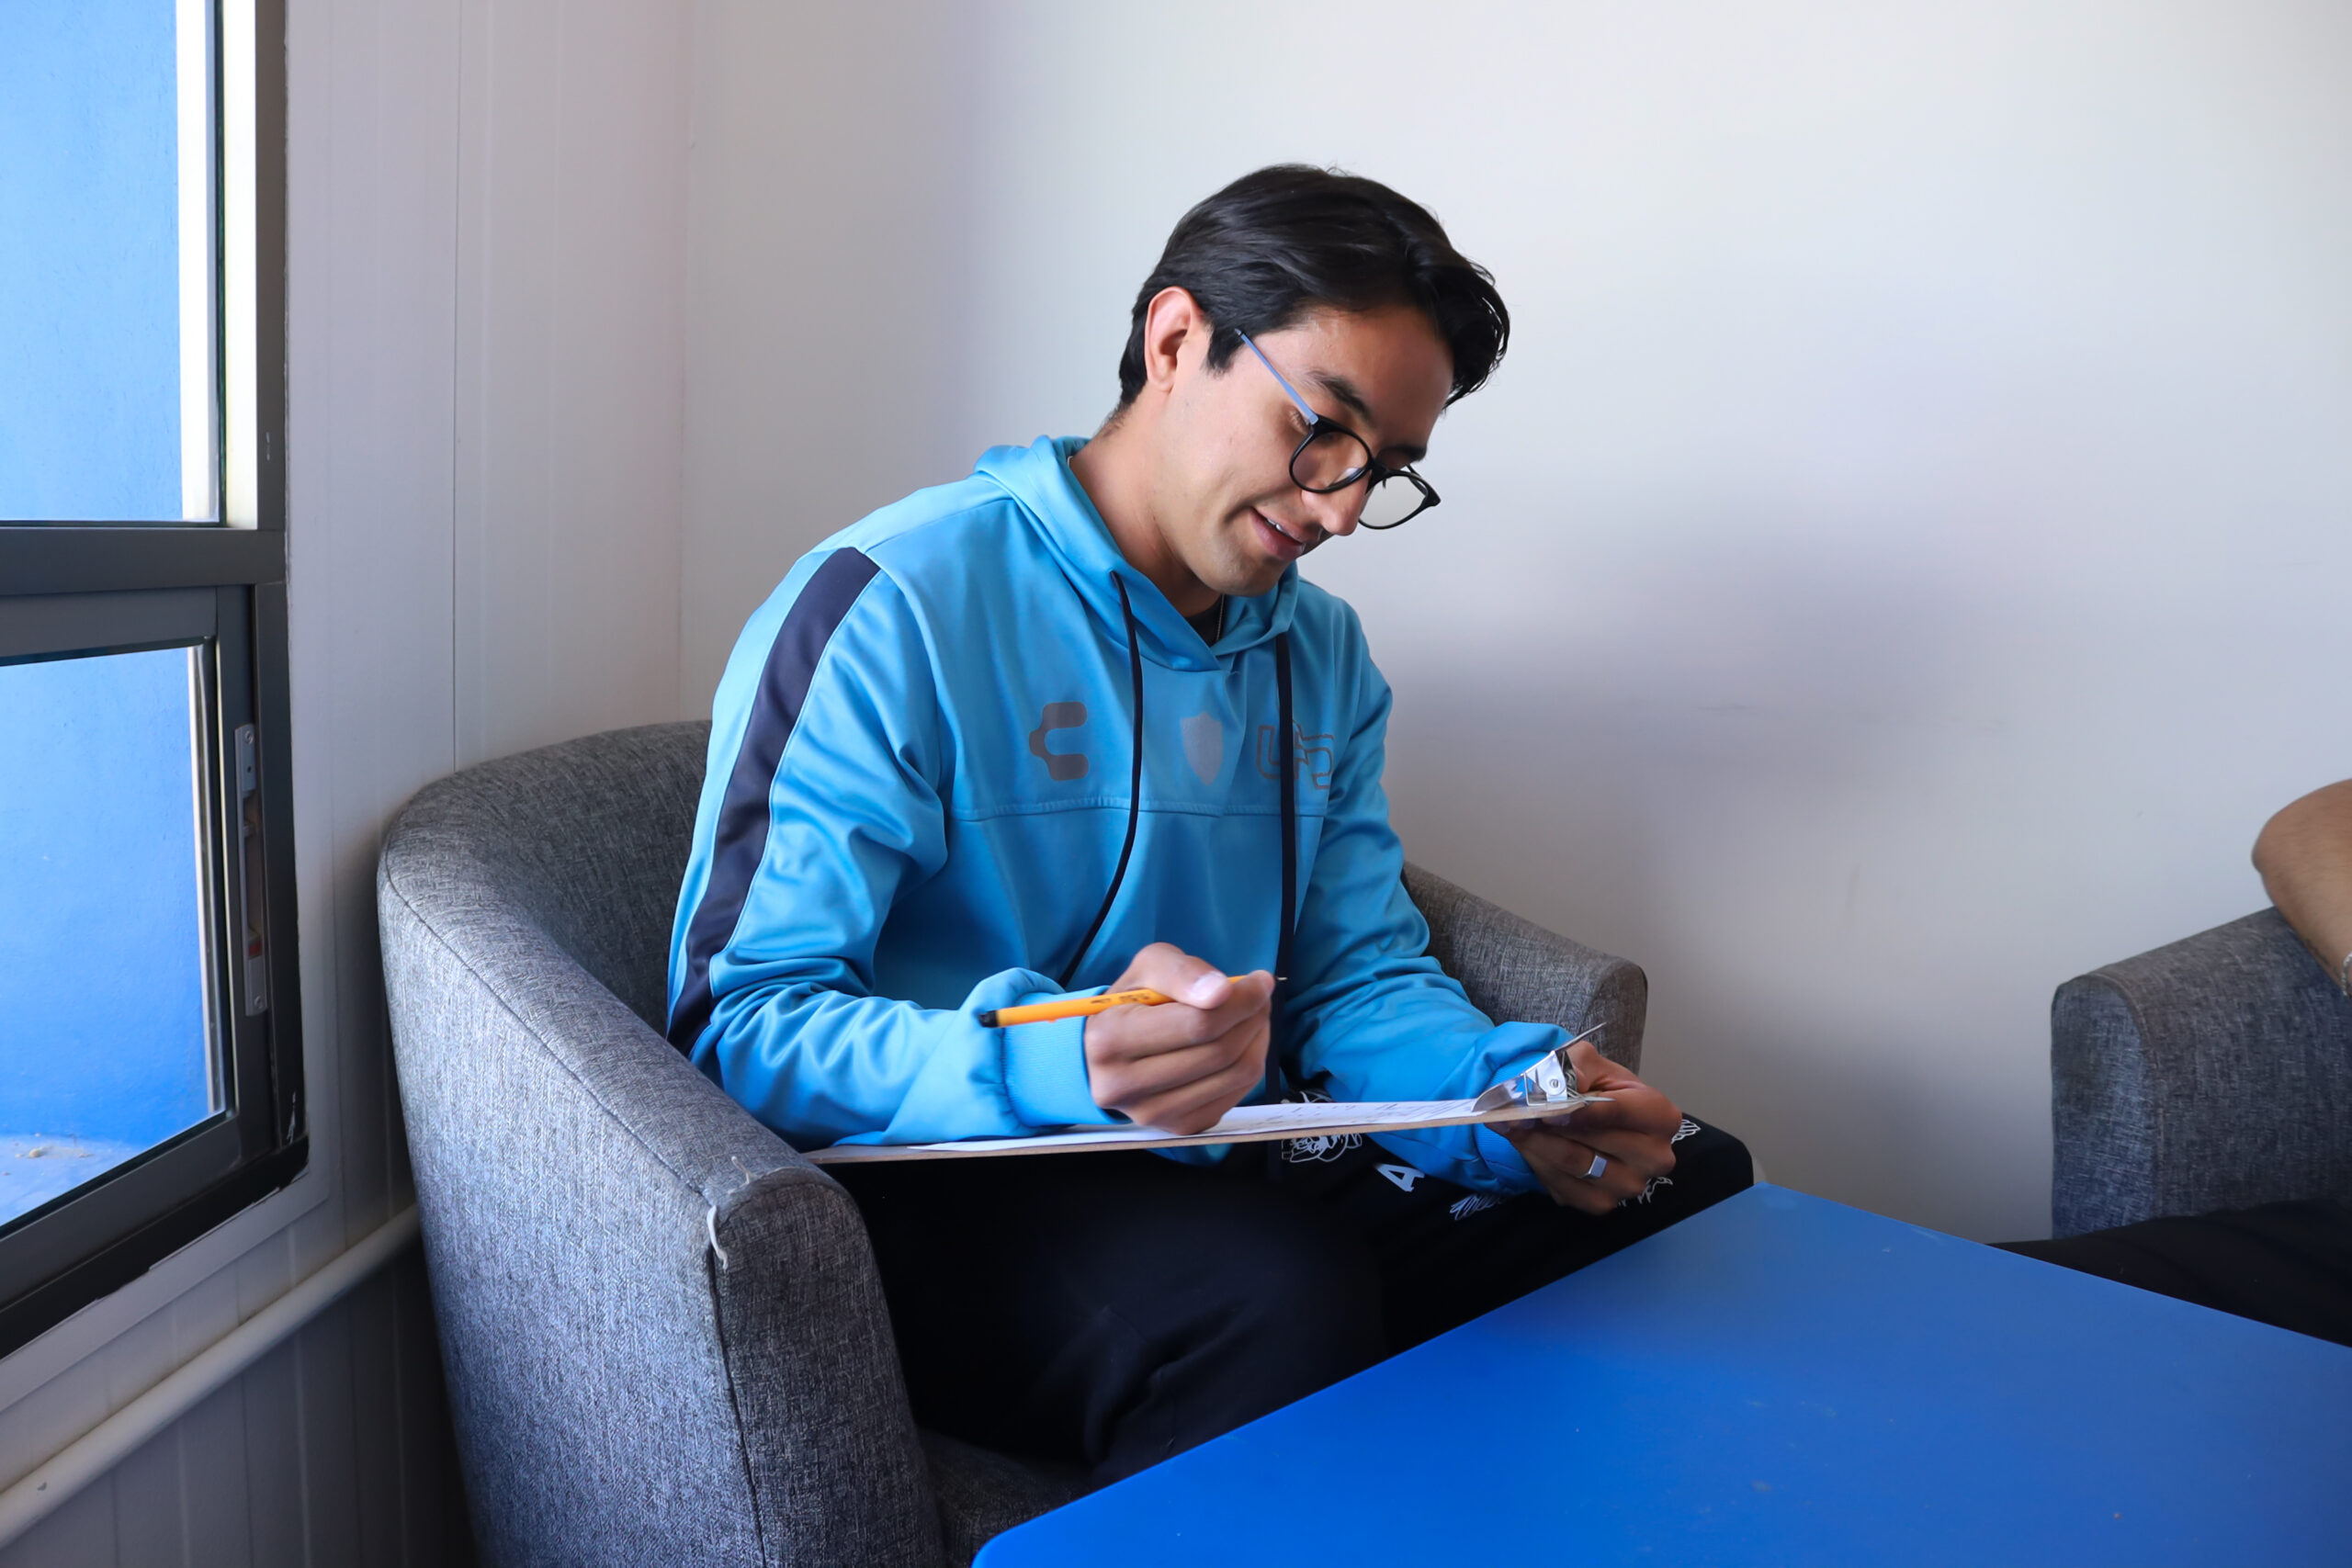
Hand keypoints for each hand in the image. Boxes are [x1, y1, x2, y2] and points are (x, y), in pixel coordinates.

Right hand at [1084, 944, 1273, 1134]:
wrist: (1105, 1054)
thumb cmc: (1130, 1004)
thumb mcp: (1148, 968)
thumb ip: (1182, 972)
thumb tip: (1222, 991)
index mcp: (1110, 1040)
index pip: (1197, 1024)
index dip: (1240, 1000)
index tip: (1259, 981)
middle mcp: (1124, 1085)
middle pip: (1220, 1051)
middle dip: (1252, 1017)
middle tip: (1259, 996)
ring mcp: (1152, 1114)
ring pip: (1235, 1075)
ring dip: (1257, 1039)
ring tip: (1253, 1016)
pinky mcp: (1177, 1127)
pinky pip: (1235, 1096)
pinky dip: (1250, 1064)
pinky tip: (1242, 1044)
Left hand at [1489, 1041, 1682, 1213]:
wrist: (1589, 1115)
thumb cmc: (1595, 1086)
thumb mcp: (1588, 1063)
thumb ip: (1576, 1068)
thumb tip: (1559, 1088)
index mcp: (1660, 1116)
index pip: (1617, 1112)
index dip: (1577, 1111)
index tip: (1545, 1110)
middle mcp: (1654, 1156)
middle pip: (1591, 1140)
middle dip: (1548, 1125)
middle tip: (1515, 1113)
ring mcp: (1631, 1185)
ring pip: (1572, 1164)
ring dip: (1537, 1143)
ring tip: (1516, 1124)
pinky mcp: (1603, 1203)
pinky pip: (1562, 1186)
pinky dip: (1539, 1163)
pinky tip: (1531, 1145)